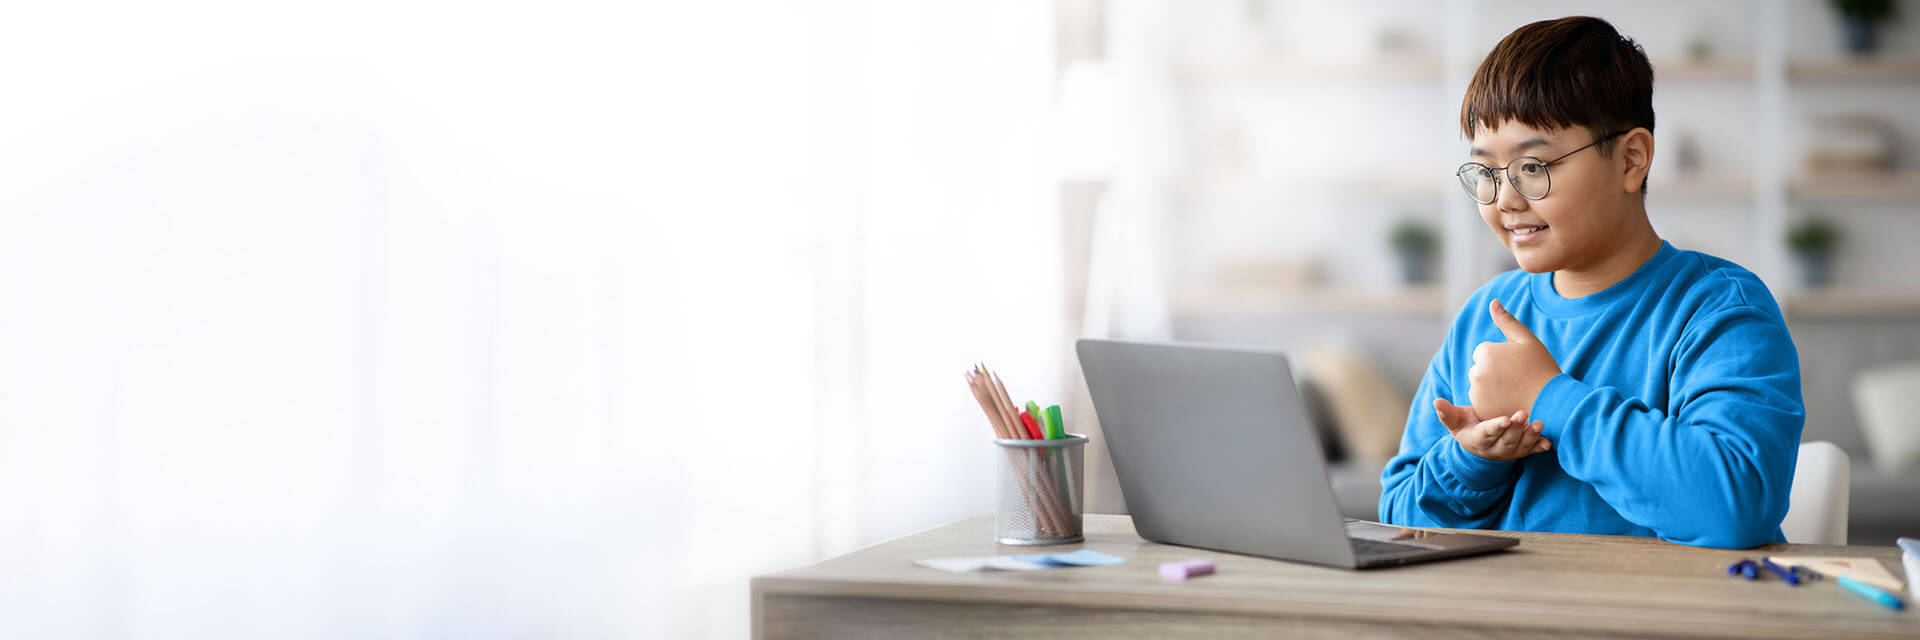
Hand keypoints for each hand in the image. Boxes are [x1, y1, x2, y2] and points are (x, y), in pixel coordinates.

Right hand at [1435, 397, 1550, 460]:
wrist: (1479, 443)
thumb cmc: (1467, 425)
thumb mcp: (1454, 421)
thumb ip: (1446, 412)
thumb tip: (1436, 401)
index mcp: (1478, 440)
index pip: (1487, 434)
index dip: (1496, 427)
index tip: (1505, 419)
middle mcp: (1495, 449)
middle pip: (1506, 440)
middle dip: (1515, 429)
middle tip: (1523, 414)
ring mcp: (1510, 451)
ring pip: (1521, 446)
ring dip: (1530, 436)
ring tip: (1539, 424)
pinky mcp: (1521, 451)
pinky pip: (1532, 451)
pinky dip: (1540, 447)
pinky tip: (1548, 442)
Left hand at [1466, 299, 1561, 419]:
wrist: (1552, 402)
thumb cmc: (1541, 368)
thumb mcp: (1527, 340)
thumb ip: (1507, 321)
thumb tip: (1492, 301)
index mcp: (1486, 352)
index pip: (1484, 351)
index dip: (1502, 357)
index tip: (1517, 365)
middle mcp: (1477, 373)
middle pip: (1479, 368)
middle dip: (1493, 372)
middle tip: (1516, 379)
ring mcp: (1477, 394)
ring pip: (1479, 385)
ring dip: (1491, 388)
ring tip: (1514, 391)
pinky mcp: (1480, 411)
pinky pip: (1480, 402)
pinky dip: (1491, 403)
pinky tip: (1509, 402)